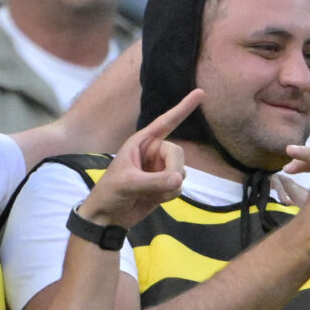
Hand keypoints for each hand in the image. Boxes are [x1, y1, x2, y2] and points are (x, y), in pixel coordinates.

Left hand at [78, 98, 192, 229]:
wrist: (108, 217)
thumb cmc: (110, 193)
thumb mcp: (128, 184)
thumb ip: (154, 181)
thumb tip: (180, 179)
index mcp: (141, 143)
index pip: (166, 122)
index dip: (183, 108)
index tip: (201, 92)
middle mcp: (153, 153)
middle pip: (178, 154)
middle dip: (172, 170)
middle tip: (159, 186)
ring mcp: (160, 169)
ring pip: (181, 172)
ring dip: (169, 186)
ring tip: (149, 193)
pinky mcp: (165, 185)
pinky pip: (179, 186)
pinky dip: (169, 195)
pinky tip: (153, 199)